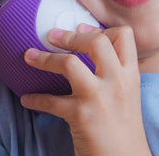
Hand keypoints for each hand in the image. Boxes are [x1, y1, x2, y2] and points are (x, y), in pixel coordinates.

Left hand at [20, 25, 151, 155]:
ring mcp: (99, 98)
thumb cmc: (123, 129)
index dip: (100, 28)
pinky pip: (50, 101)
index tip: (81, 28)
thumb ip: (113, 74)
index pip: (124, 36)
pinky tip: (27, 99)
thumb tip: (86, 51)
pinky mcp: (81, 116)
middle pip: (96, 42)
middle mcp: (117, 82)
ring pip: (70, 63)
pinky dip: (34, 99)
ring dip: (44, 59)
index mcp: (130, 75)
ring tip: (29, 57)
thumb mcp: (126, 95)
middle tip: (51, 36)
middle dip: (70, 36)